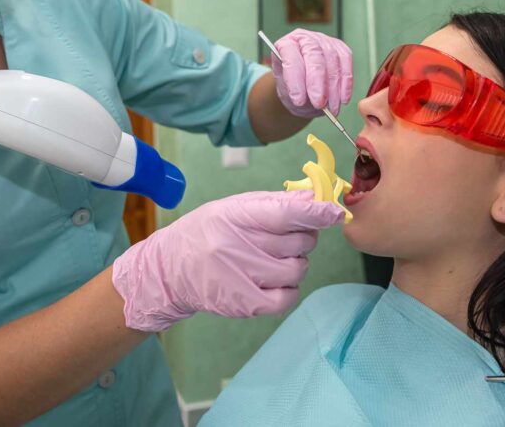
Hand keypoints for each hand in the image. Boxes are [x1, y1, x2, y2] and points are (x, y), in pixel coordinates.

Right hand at [111, 191, 344, 331]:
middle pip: (298, 242)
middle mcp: (237, 247)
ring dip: (295, 263)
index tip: (334, 211)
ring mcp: (242, 278)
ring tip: (275, 259)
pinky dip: (289, 289)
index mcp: (234, 216)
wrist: (169, 271)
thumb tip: (316, 199)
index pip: (285, 213)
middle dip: (303, 238)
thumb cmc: (208, 232)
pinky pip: (288, 297)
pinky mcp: (245, 305)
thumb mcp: (234, 207)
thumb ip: (276, 203)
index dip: (315, 212)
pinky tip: (275, 281)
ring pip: (297, 269)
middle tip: (286, 237)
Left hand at [272, 29, 353, 117]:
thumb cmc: (293, 89)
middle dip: (317, 81)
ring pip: (332, 60)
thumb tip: (307, 99)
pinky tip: (343, 98)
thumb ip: (294, 94)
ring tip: (331, 107)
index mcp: (286, 45)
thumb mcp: (287, 93)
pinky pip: (346, 63)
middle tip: (319, 103)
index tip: (298, 99)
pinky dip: (346, 83)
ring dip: (334, 87)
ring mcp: (325, 42)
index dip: (295, 78)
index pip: (290, 55)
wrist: (304, 88)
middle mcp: (305, 38)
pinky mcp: (341, 49)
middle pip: (314, 54)